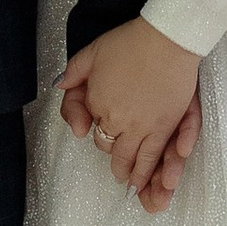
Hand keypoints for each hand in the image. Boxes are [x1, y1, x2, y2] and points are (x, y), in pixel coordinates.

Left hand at [60, 17, 200, 195]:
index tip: (110, 136)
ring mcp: (144, 125)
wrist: (165, 38)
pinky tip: (160, 180)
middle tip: (121, 175)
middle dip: (119, 166)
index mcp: (98, 104)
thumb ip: (73, 72)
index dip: (103, 134)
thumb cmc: (129, 41)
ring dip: (136, 175)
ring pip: (137, 159)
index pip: (97, 132)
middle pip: (115, 152)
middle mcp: (119, 121)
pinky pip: (159, 155)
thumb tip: (59, 85)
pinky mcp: (167, 125)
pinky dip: (157, 170)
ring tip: (136, 187)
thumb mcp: (92, 52)